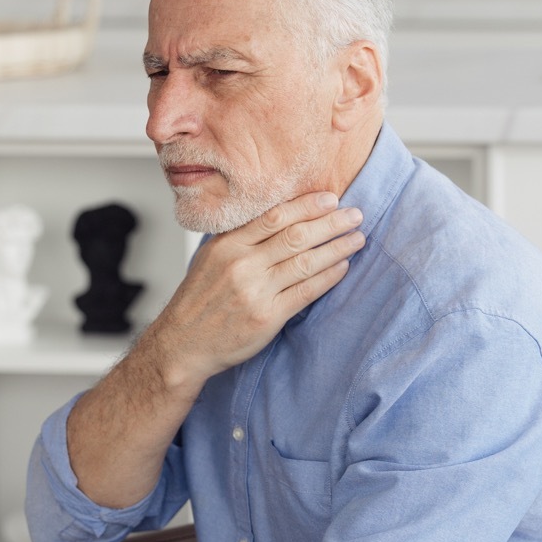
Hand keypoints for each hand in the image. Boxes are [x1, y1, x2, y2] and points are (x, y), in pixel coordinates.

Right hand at [144, 191, 365, 390]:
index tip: (331, 198)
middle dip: (331, 223)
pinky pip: (306, 292)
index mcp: (228, 245)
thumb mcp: (211, 257)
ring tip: (357, 238)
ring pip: (306, 262)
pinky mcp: (268, 317)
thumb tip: (281, 217)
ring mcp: (256, 291)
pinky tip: (343, 267)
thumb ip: (242, 238)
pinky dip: (328, 277)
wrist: (183, 343)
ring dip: (337, 248)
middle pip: (296, 235)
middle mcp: (242, 264)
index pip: (275, 216)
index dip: (307, 205)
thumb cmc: (199, 299)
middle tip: (354, 214)